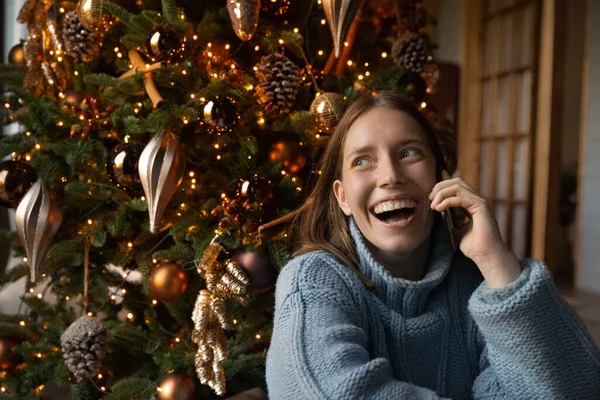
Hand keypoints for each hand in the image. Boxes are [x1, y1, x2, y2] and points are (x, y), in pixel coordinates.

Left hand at [429, 171, 520, 287]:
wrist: (485, 255)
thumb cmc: (473, 246)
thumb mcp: (456, 229)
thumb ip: (450, 218)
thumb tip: (438, 209)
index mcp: (471, 204)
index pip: (457, 186)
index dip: (443, 183)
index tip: (430, 191)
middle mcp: (476, 200)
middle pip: (457, 181)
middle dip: (440, 187)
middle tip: (430, 198)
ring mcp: (479, 202)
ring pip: (458, 186)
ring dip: (442, 193)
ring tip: (434, 205)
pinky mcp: (481, 206)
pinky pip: (461, 198)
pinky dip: (447, 201)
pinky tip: (439, 208)